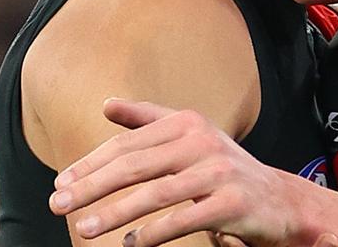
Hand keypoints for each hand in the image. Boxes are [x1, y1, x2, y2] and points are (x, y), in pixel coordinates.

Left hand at [49, 99, 316, 246]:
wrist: (279, 199)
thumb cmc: (224, 168)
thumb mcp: (191, 136)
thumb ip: (149, 120)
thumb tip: (107, 105)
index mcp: (187, 122)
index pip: (128, 143)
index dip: (91, 163)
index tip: (62, 183)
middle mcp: (203, 142)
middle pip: (136, 165)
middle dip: (92, 186)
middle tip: (59, 206)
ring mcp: (220, 172)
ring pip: (156, 194)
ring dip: (114, 214)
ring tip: (84, 229)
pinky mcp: (233, 203)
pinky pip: (184, 219)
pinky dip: (153, 234)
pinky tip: (131, 245)